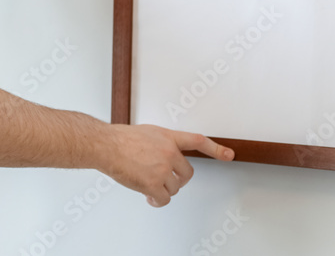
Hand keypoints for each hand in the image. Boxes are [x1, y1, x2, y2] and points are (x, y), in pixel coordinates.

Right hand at [101, 124, 234, 207]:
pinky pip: (163, 199)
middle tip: (163, 180)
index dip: (216, 149)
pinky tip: (148, 196)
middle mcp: (169, 152)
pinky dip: (156, 200)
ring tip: (147, 183)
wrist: (105, 145)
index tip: (229, 154)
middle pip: (186, 174)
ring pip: (173, 188)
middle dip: (176, 180)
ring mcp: (162, 168)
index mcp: (168, 137)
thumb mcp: (146, 133)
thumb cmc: (119, 139)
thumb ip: (160, 144)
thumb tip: (163, 157)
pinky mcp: (153, 183)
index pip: (198, 141)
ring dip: (162, 189)